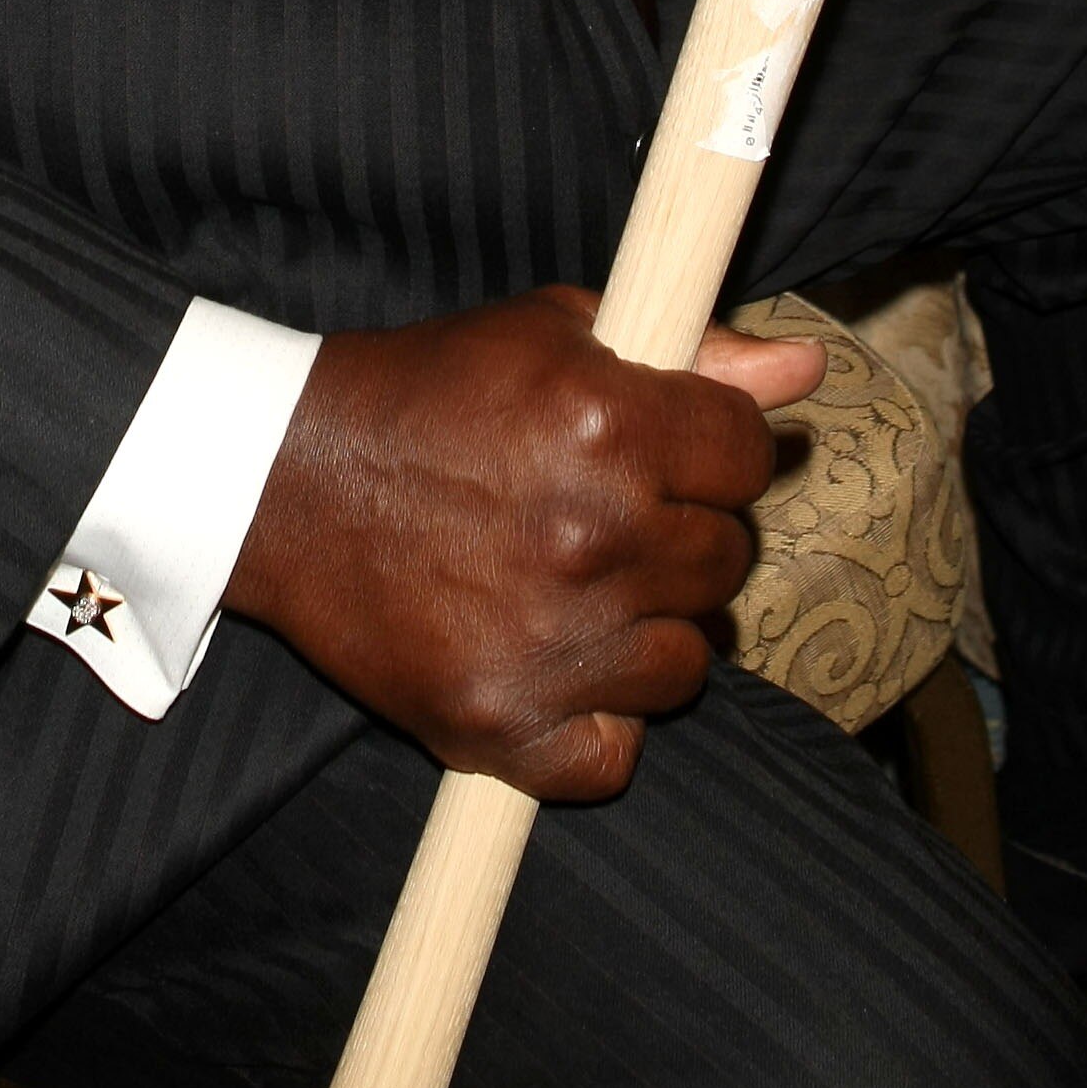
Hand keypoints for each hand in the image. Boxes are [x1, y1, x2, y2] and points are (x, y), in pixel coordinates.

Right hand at [223, 287, 826, 798]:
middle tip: (610, 516)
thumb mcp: (553, 331)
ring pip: (687, 665)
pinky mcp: (499, 725)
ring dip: (648, 628)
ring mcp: (548, 644)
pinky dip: (596, 724)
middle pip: (727, 562)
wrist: (283, 478)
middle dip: (683, 534)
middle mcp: (590, 539)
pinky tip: (555, 666)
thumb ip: (688, 349)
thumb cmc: (427, 393)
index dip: (715, 449)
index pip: (749, 457)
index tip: (671, 451)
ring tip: (577, 587)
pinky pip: (616, 756)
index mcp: (608, 427)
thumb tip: (803, 374)